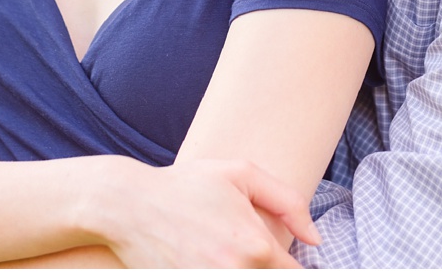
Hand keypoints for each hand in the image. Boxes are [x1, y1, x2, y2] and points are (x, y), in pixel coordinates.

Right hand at [97, 157, 316, 267]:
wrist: (126, 205)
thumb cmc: (184, 186)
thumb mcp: (239, 174)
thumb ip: (287, 201)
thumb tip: (315, 240)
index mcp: (257, 246)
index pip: (297, 276)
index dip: (297, 269)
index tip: (285, 261)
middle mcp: (237, 273)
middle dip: (268, 270)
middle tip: (248, 252)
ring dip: (246, 273)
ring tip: (224, 253)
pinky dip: (218, 276)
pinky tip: (208, 260)